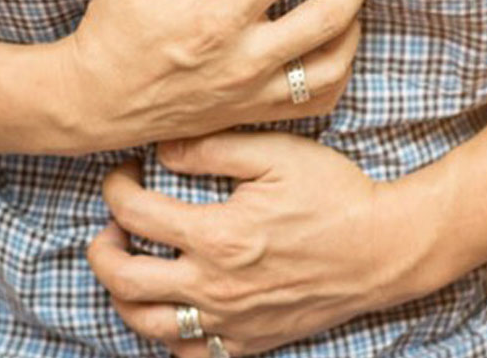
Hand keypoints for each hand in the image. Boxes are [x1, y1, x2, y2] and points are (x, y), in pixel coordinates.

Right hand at [63, 0, 371, 153]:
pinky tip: (328, 41)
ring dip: (354, 24)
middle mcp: (245, 61)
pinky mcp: (254, 114)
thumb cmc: (112, 30)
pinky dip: (338, 68)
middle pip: (333, 17)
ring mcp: (254, 94)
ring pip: (336, 66)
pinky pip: (320, 101)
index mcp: (217, 19)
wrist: (94, 102)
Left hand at [87, 132, 414, 356]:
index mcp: (218, 236)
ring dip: (123, 295)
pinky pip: (190, 354)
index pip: (134, 214)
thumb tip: (160, 148)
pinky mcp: (250, 342)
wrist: (385, 248)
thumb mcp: (276, 154)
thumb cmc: (334, 194)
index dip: (117, 187)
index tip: (127, 173)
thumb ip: (211, 148)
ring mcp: (231, 321)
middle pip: (123, 280)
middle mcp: (216, 287)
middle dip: (101, 247)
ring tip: (133, 266)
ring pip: (145, 325)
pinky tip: (172, 306)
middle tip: (113, 225)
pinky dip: (167, 334)